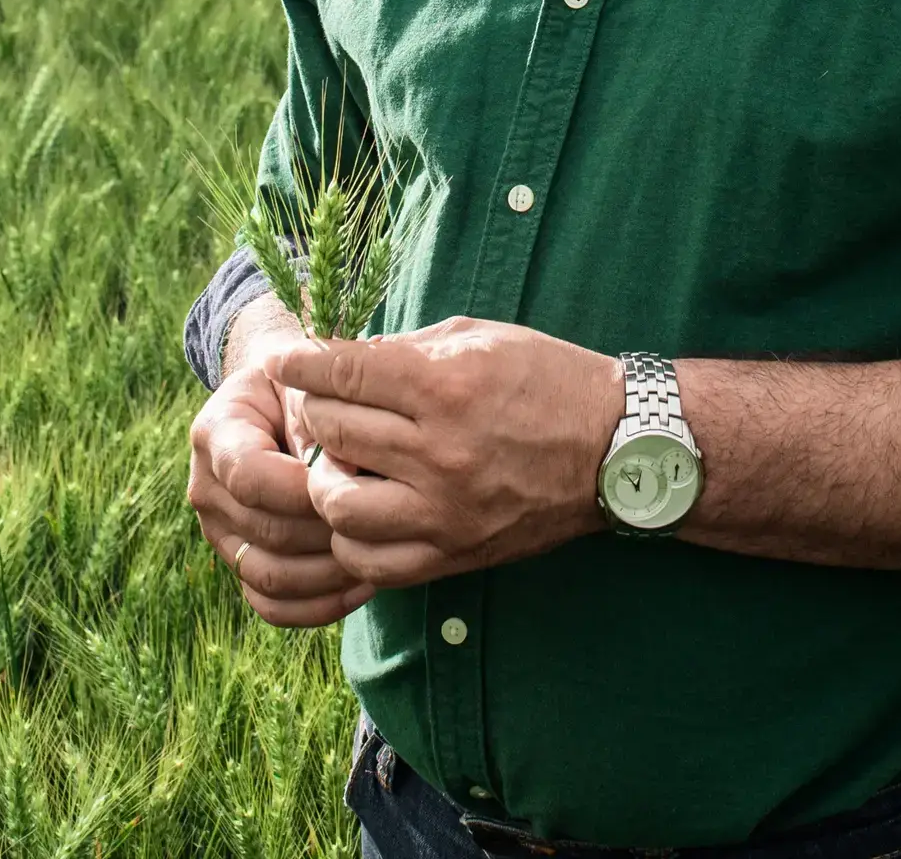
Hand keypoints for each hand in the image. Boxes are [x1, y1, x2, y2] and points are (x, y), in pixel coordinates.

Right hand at [186, 303, 371, 627]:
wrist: (283, 400)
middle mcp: (206, 487)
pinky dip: (318, 606)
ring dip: (330, 575)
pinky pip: (272, 606)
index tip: (352, 482)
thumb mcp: (314, 383)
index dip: (304, 489)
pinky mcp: (241, 562)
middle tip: (385, 526)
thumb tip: (349, 471)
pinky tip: (362, 587)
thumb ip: (324, 422)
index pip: (249, 476)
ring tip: (380, 558)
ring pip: (269, 577)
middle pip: (266, 531)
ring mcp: (220, 532)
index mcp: (215, 433)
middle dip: (329, 532)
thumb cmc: (308, 386)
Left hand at [276, 318, 624, 588]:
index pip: (343, 372)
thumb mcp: (480, 340)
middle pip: (331, 431)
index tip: (284, 360)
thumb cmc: (550, 382)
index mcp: (448, 387)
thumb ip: (405, 351)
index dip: (301, 362)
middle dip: (312, 410)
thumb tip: (339, 358)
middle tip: (317, 403)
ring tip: (338, 462)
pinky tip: (359, 509)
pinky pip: (369, 560)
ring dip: (322, 478)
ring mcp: (443, 511)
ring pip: (335, 504)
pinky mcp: (451, 554)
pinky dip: (350, 535)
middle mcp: (440, 452)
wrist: (616, 451)